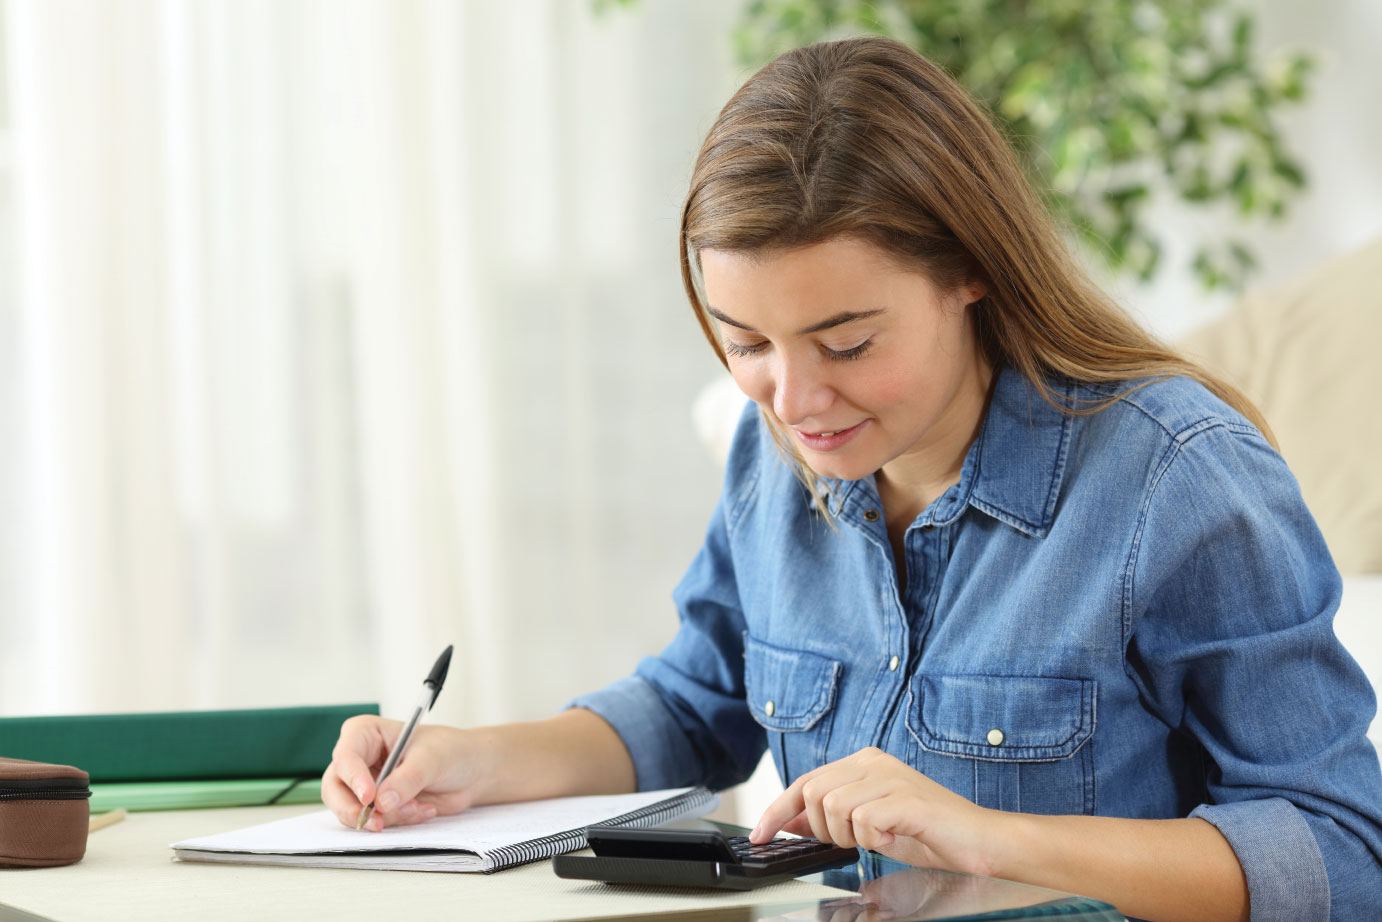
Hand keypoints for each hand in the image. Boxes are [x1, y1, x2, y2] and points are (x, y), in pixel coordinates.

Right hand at [320, 714, 480, 831]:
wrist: (470, 773)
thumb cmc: (450, 751)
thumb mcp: (432, 759)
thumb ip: (407, 779)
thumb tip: (383, 801)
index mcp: (366, 733)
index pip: (346, 755)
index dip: (353, 778)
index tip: (369, 797)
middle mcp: (360, 759)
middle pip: (334, 788)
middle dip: (353, 809)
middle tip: (375, 822)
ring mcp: (366, 785)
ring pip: (351, 810)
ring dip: (386, 816)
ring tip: (417, 805)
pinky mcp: (377, 806)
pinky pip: (375, 822)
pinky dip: (398, 821)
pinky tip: (422, 808)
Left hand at [751, 747, 1005, 876]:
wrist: (980, 842)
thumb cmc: (928, 834)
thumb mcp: (868, 826)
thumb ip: (830, 819)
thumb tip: (789, 821)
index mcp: (864, 762)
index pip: (805, 781)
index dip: (777, 810)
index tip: (759, 835)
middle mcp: (874, 761)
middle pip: (813, 792)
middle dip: (821, 828)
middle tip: (851, 842)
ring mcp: (890, 776)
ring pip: (833, 806)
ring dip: (850, 836)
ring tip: (879, 839)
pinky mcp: (905, 797)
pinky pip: (863, 821)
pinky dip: (873, 840)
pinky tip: (895, 838)